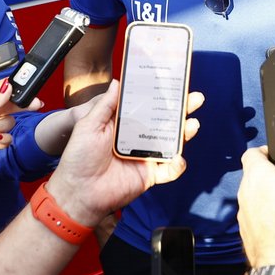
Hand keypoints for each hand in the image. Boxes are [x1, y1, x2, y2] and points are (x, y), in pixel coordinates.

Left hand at [0, 80, 41, 169]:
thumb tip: (8, 89)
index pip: (3, 88)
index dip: (17, 88)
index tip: (29, 90)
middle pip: (11, 104)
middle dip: (22, 105)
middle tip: (34, 104)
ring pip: (9, 122)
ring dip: (2, 126)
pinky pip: (6, 139)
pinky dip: (5, 139)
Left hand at [47, 81, 202, 226]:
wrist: (79, 192)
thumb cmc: (79, 158)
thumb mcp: (88, 125)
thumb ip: (105, 105)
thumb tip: (117, 82)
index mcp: (124, 124)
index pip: (147, 106)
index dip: (160, 95)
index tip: (173, 82)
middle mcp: (138, 138)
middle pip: (165, 121)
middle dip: (182, 110)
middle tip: (195, 98)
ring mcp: (145, 156)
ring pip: (172, 142)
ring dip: (185, 133)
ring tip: (192, 124)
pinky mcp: (150, 175)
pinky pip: (169, 170)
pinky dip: (177, 165)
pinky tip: (178, 158)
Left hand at [237, 141, 274, 274]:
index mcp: (256, 176)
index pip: (253, 152)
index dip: (268, 150)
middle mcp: (245, 194)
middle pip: (257, 176)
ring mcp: (245, 216)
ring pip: (258, 198)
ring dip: (274, 197)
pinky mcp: (250, 234)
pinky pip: (260, 219)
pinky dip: (273, 218)